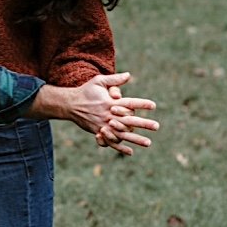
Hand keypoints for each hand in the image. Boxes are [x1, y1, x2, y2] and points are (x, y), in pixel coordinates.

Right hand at [31, 73, 157, 155]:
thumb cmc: (86, 91)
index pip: (129, 103)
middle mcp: (108, 114)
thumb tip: (128, 75)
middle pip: (129, 120)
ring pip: (123, 134)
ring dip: (136, 139)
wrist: (70, 104)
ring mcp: (103, 125)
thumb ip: (114, 79)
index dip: (141, 104)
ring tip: (148, 143)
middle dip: (144, 124)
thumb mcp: (98, 81)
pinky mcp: (98, 132)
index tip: (153, 106)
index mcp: (110, 102)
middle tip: (156, 126)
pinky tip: (131, 152)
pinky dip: (120, 147)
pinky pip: (111, 141)